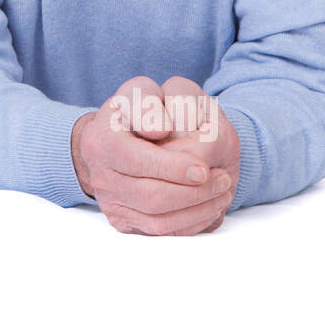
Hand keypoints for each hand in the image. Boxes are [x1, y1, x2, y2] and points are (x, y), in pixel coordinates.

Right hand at [71, 75, 233, 235]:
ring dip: (197, 209)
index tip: (203, 168)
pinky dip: (189, 223)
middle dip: (193, 192)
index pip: (137, 160)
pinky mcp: (121, 220)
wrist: (113, 139)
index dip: (173, 167)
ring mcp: (109, 201)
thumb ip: (148, 104)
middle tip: (224, 180)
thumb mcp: (140, 93)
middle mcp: (100, 175)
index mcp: (101, 141)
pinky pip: (158, 232)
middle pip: (151, 196)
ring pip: (157, 220)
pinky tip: (208, 207)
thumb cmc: (134, 112)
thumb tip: (160, 131)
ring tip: (222, 193)